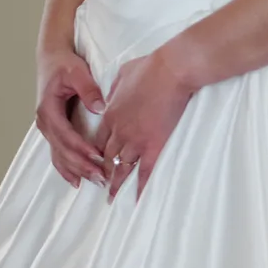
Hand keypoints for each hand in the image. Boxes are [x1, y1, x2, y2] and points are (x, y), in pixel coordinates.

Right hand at [35, 48, 107, 189]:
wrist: (52, 58)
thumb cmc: (64, 64)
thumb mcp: (77, 71)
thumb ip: (88, 89)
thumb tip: (99, 108)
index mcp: (48, 109)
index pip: (65, 135)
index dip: (81, 148)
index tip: (98, 156)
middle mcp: (45, 122)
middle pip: (62, 150)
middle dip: (82, 165)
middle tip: (102, 177)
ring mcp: (48, 128)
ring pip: (59, 156)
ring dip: (76, 170)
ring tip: (95, 181)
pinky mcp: (54, 130)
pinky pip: (58, 153)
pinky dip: (67, 168)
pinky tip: (77, 180)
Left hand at [99, 46, 196, 198]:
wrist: (171, 71)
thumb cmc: (150, 68)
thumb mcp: (123, 74)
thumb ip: (115, 89)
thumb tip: (114, 95)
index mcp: (110, 115)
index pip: (98, 141)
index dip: (96, 154)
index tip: (96, 162)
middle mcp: (119, 131)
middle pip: (106, 158)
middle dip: (101, 173)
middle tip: (99, 185)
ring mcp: (136, 140)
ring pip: (121, 168)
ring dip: (115, 184)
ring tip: (112, 198)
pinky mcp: (154, 145)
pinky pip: (145, 172)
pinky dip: (140, 187)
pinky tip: (136, 199)